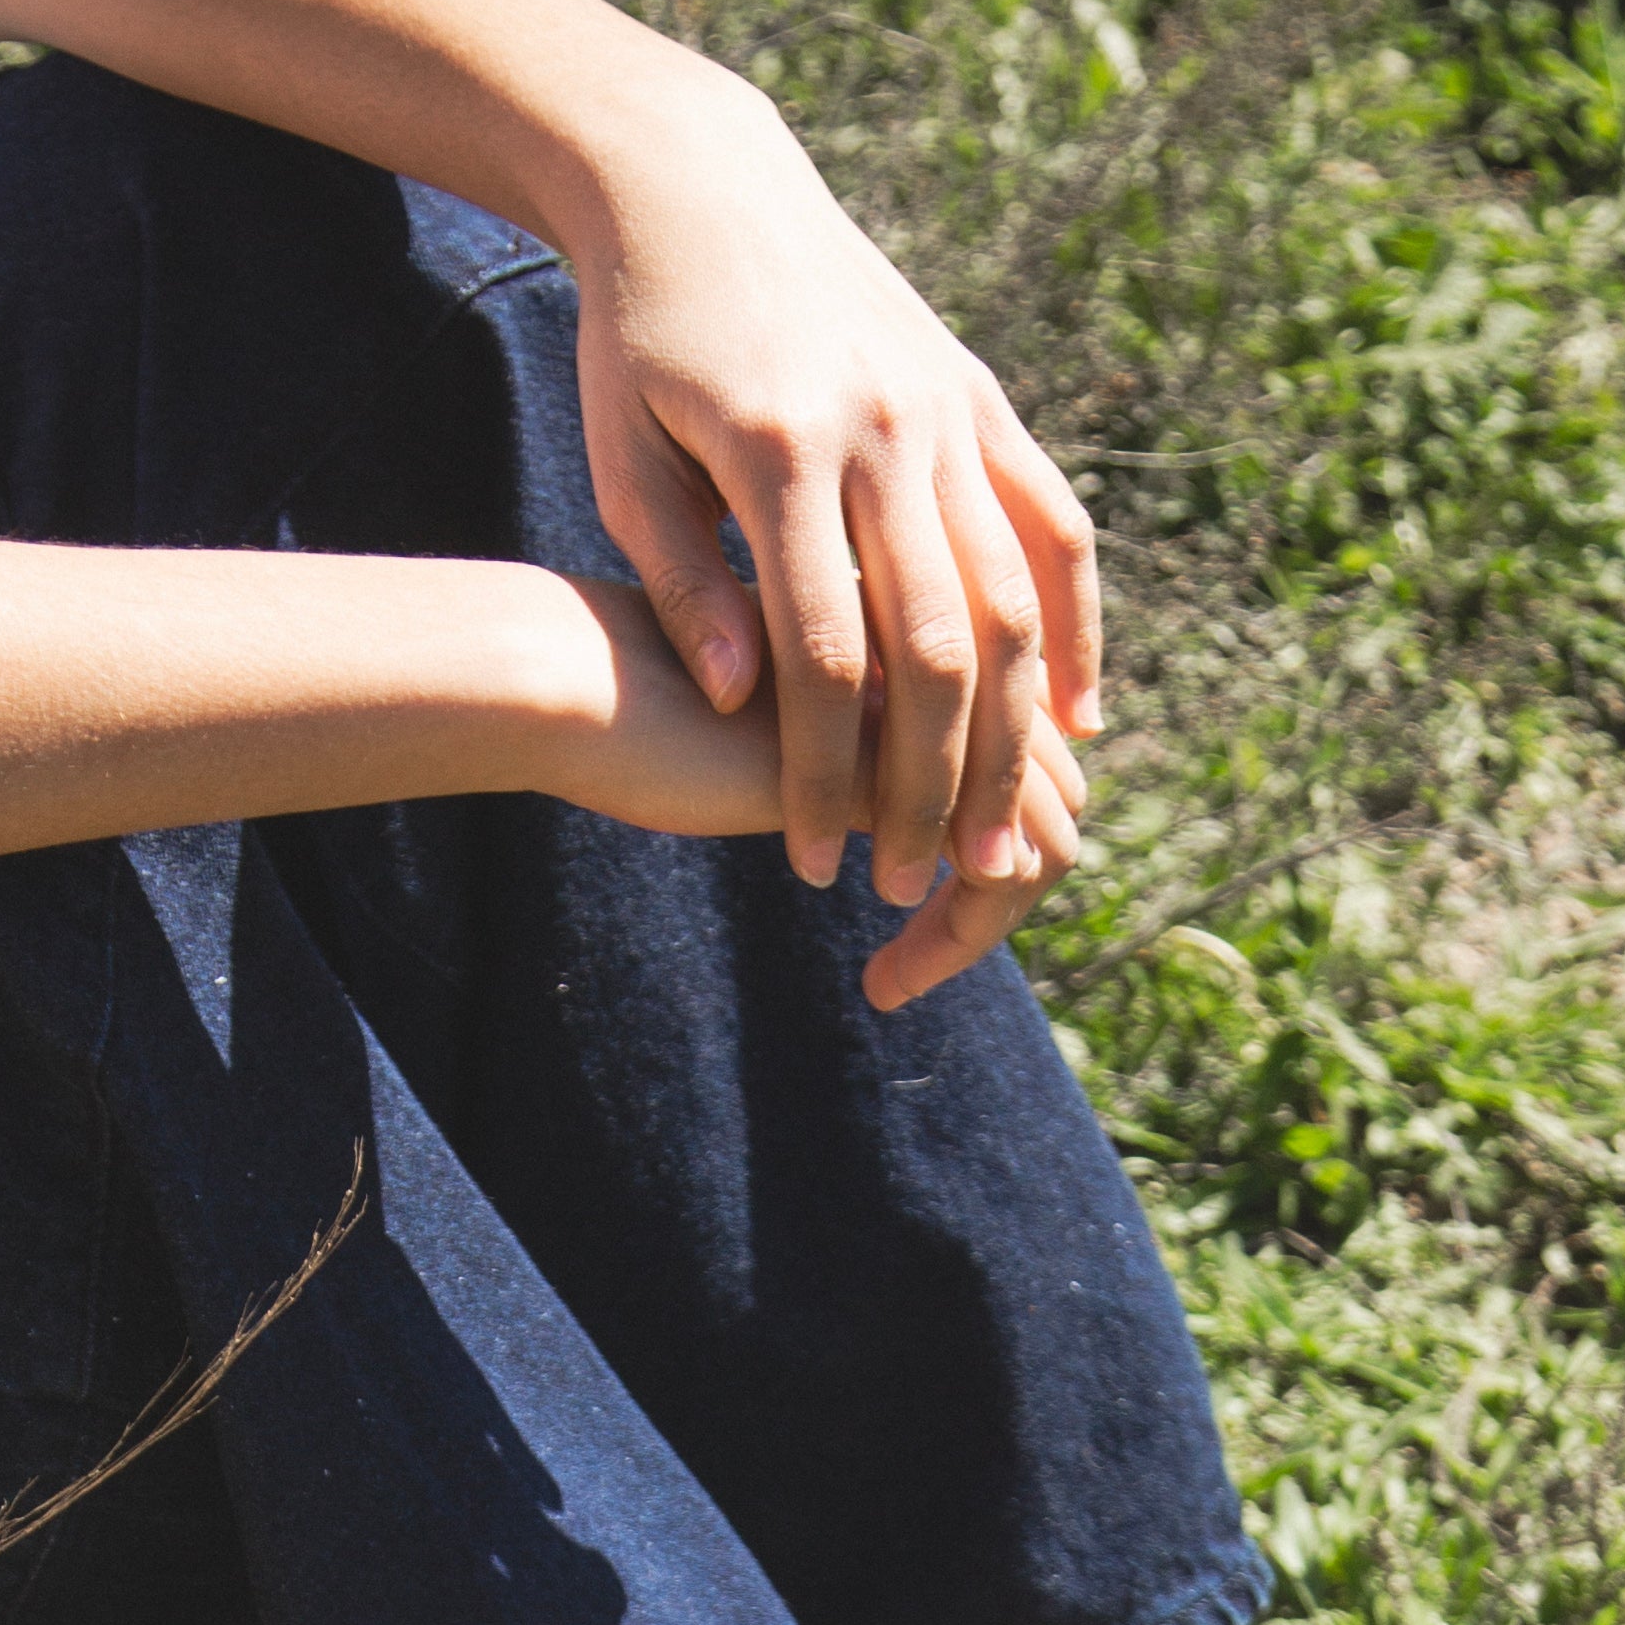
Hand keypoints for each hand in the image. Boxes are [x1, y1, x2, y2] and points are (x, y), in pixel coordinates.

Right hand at [549, 578, 1087, 1014]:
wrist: (571, 672)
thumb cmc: (634, 711)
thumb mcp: (756, 739)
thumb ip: (827, 759)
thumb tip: (882, 835)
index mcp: (916, 641)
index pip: (1016, 748)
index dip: (986, 844)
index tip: (904, 920)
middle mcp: (942, 667)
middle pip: (1053, 789)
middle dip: (1002, 897)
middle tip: (905, 970)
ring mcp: (930, 714)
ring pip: (1042, 835)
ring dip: (983, 932)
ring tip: (896, 982)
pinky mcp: (901, 770)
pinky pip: (988, 871)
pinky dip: (954, 942)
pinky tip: (880, 983)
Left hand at [558, 66, 1102, 929]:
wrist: (702, 186)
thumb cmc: (636, 344)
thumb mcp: (626, 464)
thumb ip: (686, 582)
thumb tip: (739, 702)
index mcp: (782, 452)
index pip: (824, 656)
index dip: (823, 775)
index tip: (811, 860)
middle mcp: (884, 431)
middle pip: (935, 644)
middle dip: (928, 782)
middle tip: (913, 881)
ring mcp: (947, 409)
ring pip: (1010, 598)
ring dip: (1013, 732)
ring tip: (995, 836)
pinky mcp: (980, 396)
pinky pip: (1054, 528)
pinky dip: (1074, 628)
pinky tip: (1073, 718)